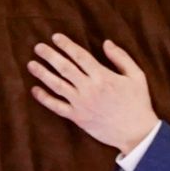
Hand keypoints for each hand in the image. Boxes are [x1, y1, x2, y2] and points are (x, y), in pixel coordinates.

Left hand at [27, 35, 157, 154]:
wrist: (136, 133)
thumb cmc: (138, 102)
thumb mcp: (136, 76)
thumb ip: (121, 57)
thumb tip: (106, 42)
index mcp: (103, 76)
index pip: (80, 56)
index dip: (66, 45)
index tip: (55, 37)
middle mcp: (89, 88)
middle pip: (65, 68)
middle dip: (50, 55)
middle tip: (38, 47)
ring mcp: (81, 103)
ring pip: (57, 85)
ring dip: (42, 73)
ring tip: (31, 64)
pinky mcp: (77, 117)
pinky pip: (57, 107)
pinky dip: (45, 98)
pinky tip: (35, 90)